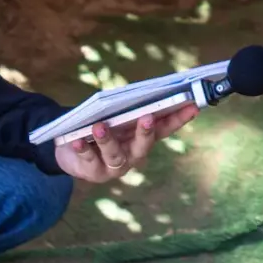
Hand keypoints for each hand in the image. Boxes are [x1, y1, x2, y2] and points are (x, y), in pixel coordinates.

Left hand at [53, 103, 198, 182]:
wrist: (70, 149)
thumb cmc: (97, 127)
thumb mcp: (112, 116)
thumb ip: (124, 108)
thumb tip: (137, 91)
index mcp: (141, 138)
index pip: (164, 128)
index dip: (179, 118)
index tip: (192, 105)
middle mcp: (132, 154)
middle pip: (143, 145)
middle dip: (146, 132)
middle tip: (147, 117)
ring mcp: (114, 166)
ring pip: (115, 154)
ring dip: (108, 140)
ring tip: (99, 127)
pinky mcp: (92, 171)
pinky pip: (88, 159)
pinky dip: (83, 149)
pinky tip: (77, 141)